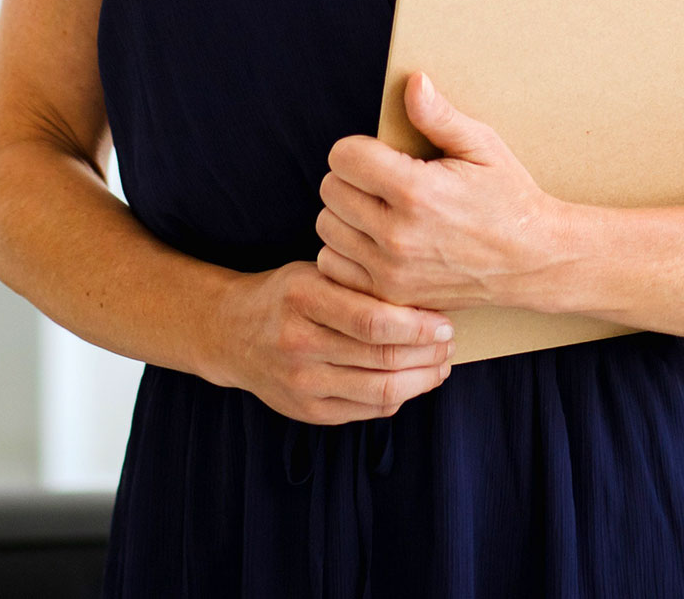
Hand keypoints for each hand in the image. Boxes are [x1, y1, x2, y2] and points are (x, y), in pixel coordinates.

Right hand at [214, 259, 453, 423]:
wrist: (232, 333)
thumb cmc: (287, 294)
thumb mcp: (316, 272)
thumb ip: (360, 284)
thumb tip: (425, 298)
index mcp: (303, 298)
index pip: (374, 321)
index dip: (418, 326)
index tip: (444, 321)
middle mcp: (299, 343)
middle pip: (382, 358)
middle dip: (428, 353)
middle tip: (451, 342)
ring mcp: (301, 384)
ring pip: (380, 391)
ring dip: (422, 379)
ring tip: (442, 364)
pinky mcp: (307, 412)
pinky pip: (367, 411)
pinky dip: (398, 397)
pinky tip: (414, 380)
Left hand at [315, 72, 562, 311]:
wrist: (531, 261)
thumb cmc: (507, 197)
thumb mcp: (482, 146)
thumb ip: (439, 116)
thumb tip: (413, 81)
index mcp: (417, 191)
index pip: (344, 156)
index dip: (359, 148)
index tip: (380, 153)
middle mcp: (397, 235)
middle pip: (330, 189)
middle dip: (351, 177)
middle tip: (381, 180)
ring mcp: (391, 271)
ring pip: (326, 227)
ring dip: (345, 213)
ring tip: (378, 208)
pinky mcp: (390, 296)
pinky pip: (333, 266)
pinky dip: (345, 250)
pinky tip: (373, 239)